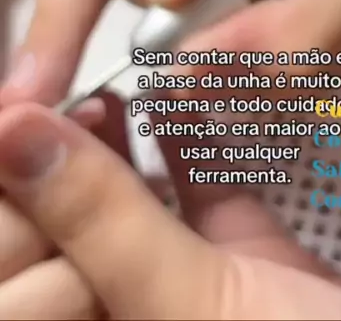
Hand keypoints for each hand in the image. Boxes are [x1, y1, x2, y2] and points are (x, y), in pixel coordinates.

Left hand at [0, 102, 340, 320]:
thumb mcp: (194, 310)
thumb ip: (102, 224)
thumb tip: (12, 137)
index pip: (21, 293)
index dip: (10, 215)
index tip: (8, 130)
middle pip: (69, 254)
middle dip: (56, 179)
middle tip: (46, 110)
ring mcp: (201, 305)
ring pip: (137, 226)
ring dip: (119, 160)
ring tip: (100, 99)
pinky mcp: (257, 276)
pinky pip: (210, 208)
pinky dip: (194, 155)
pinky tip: (175, 101)